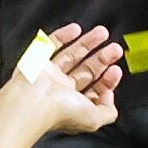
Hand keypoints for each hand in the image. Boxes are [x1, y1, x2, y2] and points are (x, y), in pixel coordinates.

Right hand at [6, 23, 123, 137]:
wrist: (31, 103)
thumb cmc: (59, 112)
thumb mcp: (94, 119)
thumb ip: (108, 111)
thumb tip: (110, 96)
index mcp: (72, 105)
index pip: (93, 90)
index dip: (107, 80)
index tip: (116, 71)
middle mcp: (60, 91)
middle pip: (85, 71)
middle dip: (102, 59)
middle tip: (115, 49)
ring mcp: (48, 75)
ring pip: (70, 56)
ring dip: (88, 43)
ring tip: (103, 32)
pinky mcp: (36, 61)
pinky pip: (49, 45)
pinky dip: (63, 36)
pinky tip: (76, 29)